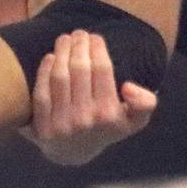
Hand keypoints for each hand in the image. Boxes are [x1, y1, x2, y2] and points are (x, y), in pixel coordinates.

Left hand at [21, 30, 157, 165]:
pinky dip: (44, 71)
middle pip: (79, 69)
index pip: (102, 69)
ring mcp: (62, 125)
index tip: (95, 37)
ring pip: (60, 77)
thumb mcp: (134, 121)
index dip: (97, 48)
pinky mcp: (42, 128)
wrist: (74, 154)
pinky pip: (42, 93)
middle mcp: (85, 120)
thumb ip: (144, 104)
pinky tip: (50, 57)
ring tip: (65, 39)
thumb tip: (128, 87)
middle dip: (79, 45)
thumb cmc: (106, 127)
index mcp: (109, 115)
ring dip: (62, 52)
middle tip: (79, 33)